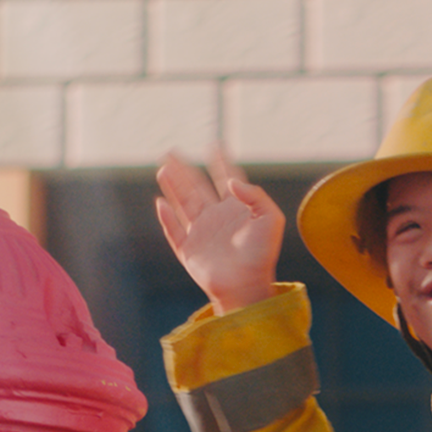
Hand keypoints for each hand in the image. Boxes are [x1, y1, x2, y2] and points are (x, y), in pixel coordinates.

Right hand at [155, 149, 284, 314]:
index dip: (220, 163)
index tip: (214, 145)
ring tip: (163, 167)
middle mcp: (217, 219)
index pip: (226, 180)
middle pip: (197, 187)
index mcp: (236, 210)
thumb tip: (232, 181)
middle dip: (185, 169)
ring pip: (183, 204)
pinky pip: (175, 232)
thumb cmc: (263, 254)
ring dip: (173, 186)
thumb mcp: (271, 219)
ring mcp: (201, 234)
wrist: (248, 286)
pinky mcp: (189, 251)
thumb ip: (255, 195)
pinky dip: (167, 218)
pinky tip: (161, 202)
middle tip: (172, 151)